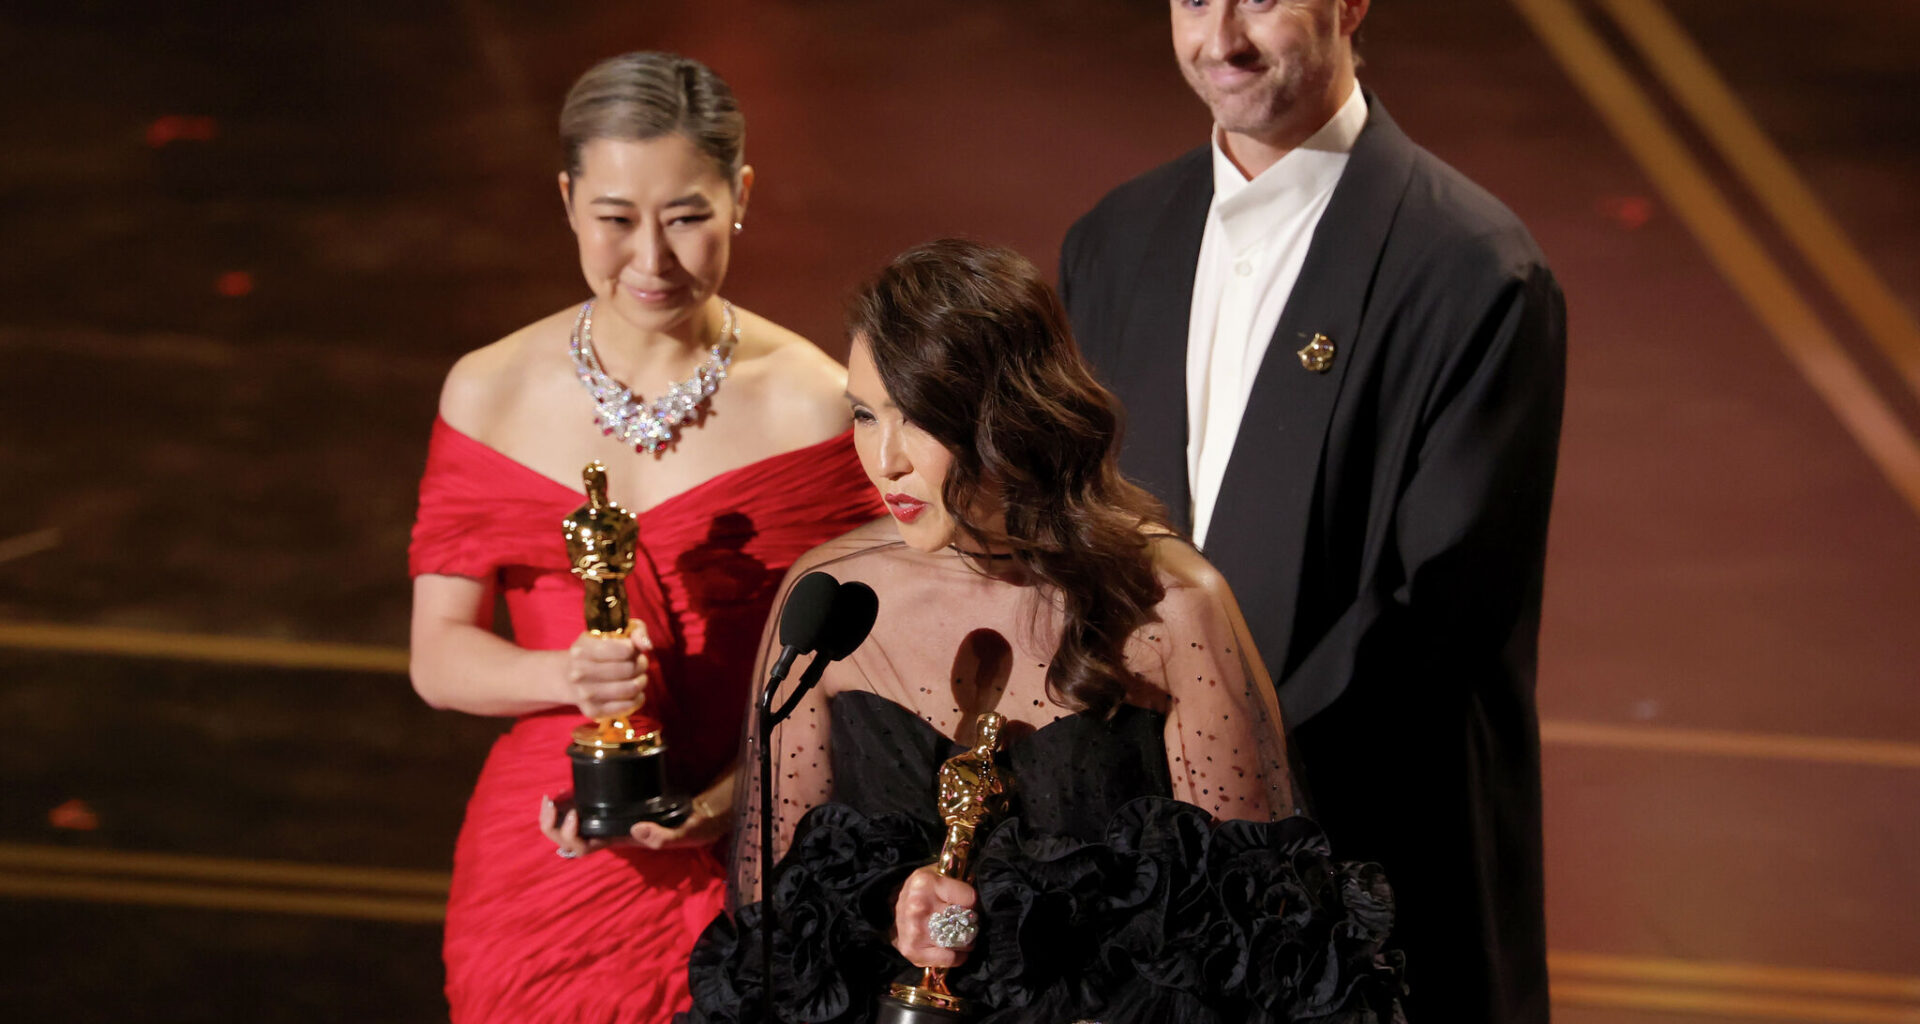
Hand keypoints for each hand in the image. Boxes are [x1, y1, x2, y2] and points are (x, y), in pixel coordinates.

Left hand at [538, 791, 731, 857]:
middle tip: (549, 802)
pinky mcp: (610, 802)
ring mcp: (606, 818)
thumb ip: (662, 837)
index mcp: (617, 840)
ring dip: (552, 815)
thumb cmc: (687, 830)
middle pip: (566, 840)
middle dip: (551, 825)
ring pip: (567, 825)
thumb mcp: (681, 834)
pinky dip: (566, 800)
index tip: (575, 814)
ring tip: (548, 798)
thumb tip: (637, 830)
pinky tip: (563, 789)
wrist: (697, 817)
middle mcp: (606, 831)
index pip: (583, 847)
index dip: (570, 835)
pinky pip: (580, 806)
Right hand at [563, 626, 651, 719]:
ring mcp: (585, 694)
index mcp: (583, 650)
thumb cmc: (597, 651)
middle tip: (639, 664)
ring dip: (641, 681)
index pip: (625, 650)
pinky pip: (627, 706)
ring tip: (639, 677)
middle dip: (641, 665)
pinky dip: (638, 699)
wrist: (568, 677)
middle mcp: (580, 673)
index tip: (632, 650)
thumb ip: (635, 631)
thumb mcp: (612, 632)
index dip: (634, 649)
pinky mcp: (593, 711)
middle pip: (629, 669)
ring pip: (630, 688)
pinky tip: (635, 693)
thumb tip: (647, 645)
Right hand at [891, 865, 977, 968]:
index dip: (973, 902)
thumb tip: (978, 892)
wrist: (891, 908)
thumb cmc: (920, 890)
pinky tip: (955, 949)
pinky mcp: (912, 951)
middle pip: (965, 921)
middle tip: (968, 921)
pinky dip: (957, 956)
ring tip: (962, 934)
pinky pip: (949, 958)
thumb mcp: (936, 872)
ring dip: (966, 940)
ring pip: (960, 941)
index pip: (970, 898)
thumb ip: (957, 877)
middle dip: (972, 922)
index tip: (968, 903)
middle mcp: (918, 906)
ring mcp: (915, 931)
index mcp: (925, 883)